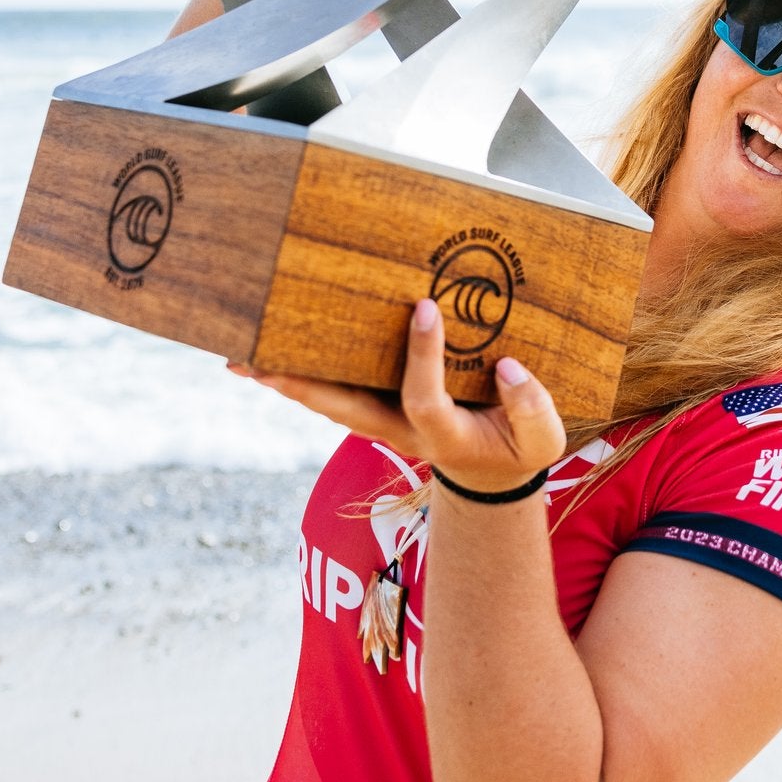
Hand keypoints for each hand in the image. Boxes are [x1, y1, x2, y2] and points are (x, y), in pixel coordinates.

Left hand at [227, 299, 567, 492]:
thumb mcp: (541, 439)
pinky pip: (333, 390)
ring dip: (285, 381)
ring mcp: (382, 421)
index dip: (423, 355)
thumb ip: (531, 407)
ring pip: (326, 401)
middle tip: (253, 363)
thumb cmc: (518, 449)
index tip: (426, 307)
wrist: (491, 475)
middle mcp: (399, 429)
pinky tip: (269, 353)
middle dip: (300, 385)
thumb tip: (509, 367)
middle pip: (341, 408)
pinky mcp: (376, 408)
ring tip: (240, 358)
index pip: (423, 395)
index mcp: (441, 435)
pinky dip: (301, 375)